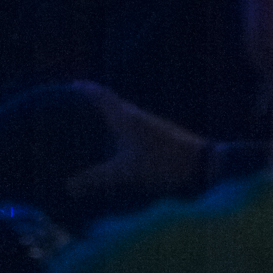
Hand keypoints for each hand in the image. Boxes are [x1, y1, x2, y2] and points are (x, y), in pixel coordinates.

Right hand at [65, 82, 207, 198]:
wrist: (205, 167)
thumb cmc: (162, 163)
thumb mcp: (125, 173)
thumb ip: (96, 179)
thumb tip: (67, 186)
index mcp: (124, 116)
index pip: (99, 94)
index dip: (83, 89)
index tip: (67, 87)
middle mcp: (136, 115)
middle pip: (110, 103)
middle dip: (91, 106)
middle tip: (71, 113)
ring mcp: (150, 126)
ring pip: (122, 117)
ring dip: (107, 120)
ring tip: (90, 132)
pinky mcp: (160, 138)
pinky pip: (132, 130)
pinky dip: (119, 134)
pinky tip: (116, 149)